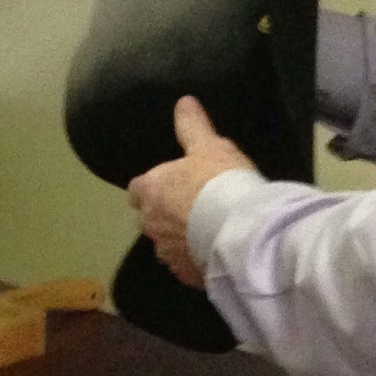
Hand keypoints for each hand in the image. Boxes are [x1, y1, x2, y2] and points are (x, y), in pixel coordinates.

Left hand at [127, 97, 251, 289]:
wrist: (239, 232)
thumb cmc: (219, 182)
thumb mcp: (209, 146)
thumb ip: (192, 126)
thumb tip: (183, 101)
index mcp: (149, 191)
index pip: (136, 189)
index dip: (150, 186)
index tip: (167, 184)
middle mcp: (149, 224)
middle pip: (147, 218)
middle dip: (162, 214)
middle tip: (190, 206)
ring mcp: (166, 253)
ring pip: (164, 244)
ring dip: (178, 238)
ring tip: (204, 232)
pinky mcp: (184, 274)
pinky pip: (184, 265)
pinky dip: (193, 259)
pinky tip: (213, 252)